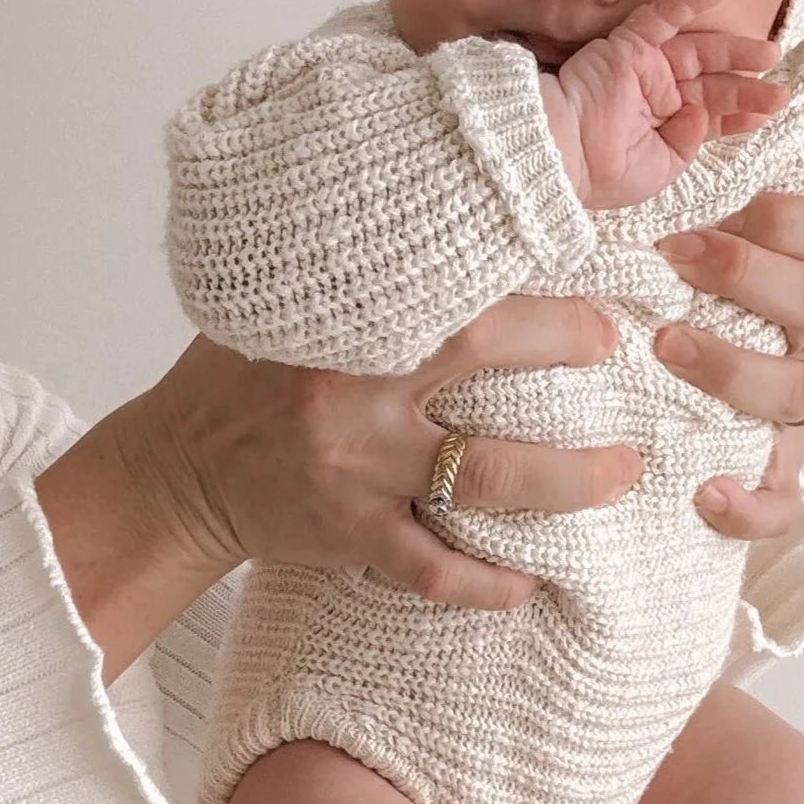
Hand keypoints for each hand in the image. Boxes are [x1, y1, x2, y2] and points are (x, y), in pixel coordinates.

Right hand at [35, 298, 640, 678]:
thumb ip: (367, 277)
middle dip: (565, 354)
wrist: (176, 468)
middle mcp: (356, 390)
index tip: (592, 283)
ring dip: (564, 480)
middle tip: (627, 361)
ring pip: (482, 477)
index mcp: (346, 322)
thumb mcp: (293, 304)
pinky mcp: (349, 534)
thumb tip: (454, 220)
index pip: (453, 284)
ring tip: (622, 473)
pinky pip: (431, 568)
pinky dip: (485, 582)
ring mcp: (357, 469)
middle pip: (483, 364)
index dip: (529, 278)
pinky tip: (531, 583)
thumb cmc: (247, 374)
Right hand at [541, 0, 787, 207]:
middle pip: (710, 81)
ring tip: (771, 50)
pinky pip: (663, 14)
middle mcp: (655, 95)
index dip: (737, 113)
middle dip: (745, 82)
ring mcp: (644, 68)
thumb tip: (702, 114)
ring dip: (733, 48)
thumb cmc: (605, 173)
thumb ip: (688, 143)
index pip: (707, 113)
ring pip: (697, 49)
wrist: (565, 156)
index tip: (765, 114)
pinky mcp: (631, 45)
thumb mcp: (661, 170)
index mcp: (660, 128)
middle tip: (779, 83)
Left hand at [653, 192, 803, 540]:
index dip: (786, 217)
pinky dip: (749, 504)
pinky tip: (705, 492)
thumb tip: (655, 153)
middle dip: (746, 275)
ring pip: (794, 392)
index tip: (715, 211)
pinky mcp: (775, 476)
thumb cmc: (671, 310)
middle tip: (671, 262)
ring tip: (665, 349)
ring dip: (733, 367)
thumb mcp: (679, 257)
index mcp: (803, 281)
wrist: (666, 412)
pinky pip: (780, 502)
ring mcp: (797, 412)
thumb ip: (686, 217)